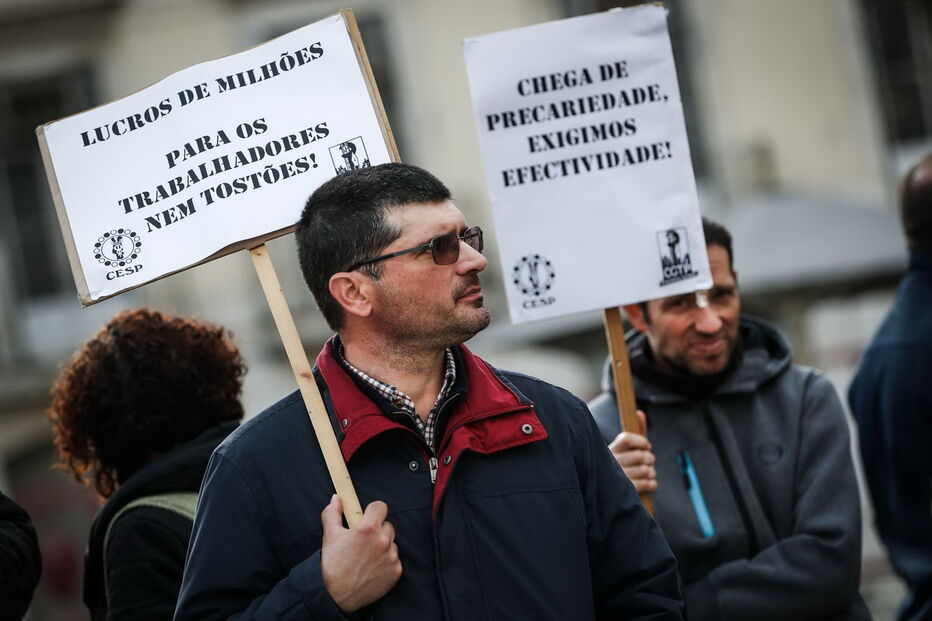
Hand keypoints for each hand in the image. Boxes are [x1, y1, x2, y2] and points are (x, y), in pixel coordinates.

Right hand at [321, 495, 402, 612]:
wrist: (337, 596)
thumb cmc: (333, 565)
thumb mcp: (330, 536)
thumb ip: (333, 513)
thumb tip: (337, 499)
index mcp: (368, 529)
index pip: (380, 507)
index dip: (373, 511)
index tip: (368, 517)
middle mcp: (383, 541)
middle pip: (387, 525)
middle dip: (377, 530)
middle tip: (363, 541)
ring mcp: (391, 557)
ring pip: (391, 542)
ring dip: (382, 545)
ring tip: (367, 556)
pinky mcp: (396, 571)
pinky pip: (395, 558)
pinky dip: (386, 561)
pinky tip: (373, 567)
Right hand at [609, 410, 656, 493]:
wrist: (607, 492)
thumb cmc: (621, 464)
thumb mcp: (625, 447)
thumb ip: (635, 430)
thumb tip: (640, 413)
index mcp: (610, 450)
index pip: (627, 439)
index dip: (641, 441)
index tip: (646, 446)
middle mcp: (612, 463)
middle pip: (640, 455)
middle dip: (650, 458)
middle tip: (649, 460)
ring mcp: (618, 478)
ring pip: (645, 470)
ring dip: (651, 471)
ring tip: (648, 472)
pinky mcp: (626, 491)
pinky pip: (648, 484)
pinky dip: (652, 483)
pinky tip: (649, 482)